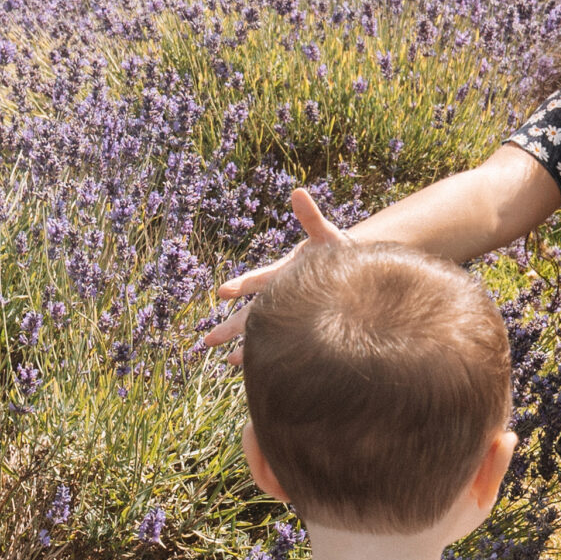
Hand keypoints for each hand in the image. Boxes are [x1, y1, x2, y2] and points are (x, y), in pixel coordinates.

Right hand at [199, 188, 345, 360]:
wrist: (353, 274)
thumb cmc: (339, 254)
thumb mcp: (327, 236)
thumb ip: (311, 218)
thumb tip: (298, 192)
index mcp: (283, 274)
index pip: (259, 280)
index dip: (242, 284)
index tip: (224, 292)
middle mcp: (279, 296)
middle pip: (250, 313)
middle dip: (230, 326)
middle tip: (206, 340)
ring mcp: (286, 314)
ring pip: (260, 333)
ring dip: (243, 346)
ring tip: (226, 359)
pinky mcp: (296, 328)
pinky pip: (277, 344)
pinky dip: (264, 355)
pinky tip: (248, 367)